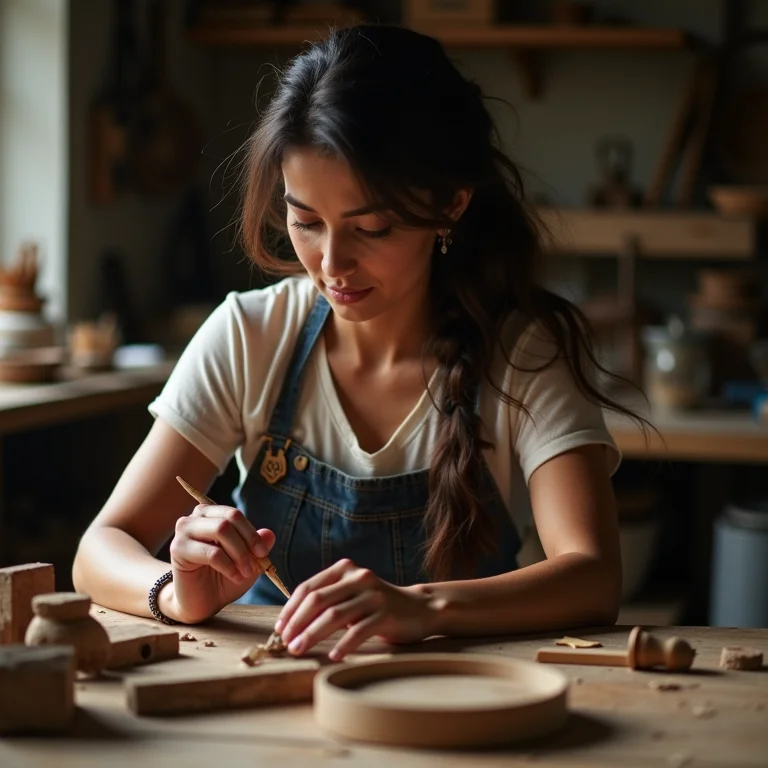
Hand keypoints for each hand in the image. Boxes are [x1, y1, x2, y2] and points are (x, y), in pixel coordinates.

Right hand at [166, 503, 274, 623]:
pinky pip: (212, 553)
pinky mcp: (178, 549)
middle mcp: (194, 518)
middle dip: (246, 543)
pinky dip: (229, 566)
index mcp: (210, 515)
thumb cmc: (223, 578)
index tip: (263, 553)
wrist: (201, 602)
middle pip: (227, 520)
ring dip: (239, 553)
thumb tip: (269, 534)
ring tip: (245, 572)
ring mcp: (184, 532)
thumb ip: (257, 546)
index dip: (251, 533)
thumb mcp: (247, 560)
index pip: (233, 515)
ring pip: (220, 530)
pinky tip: (235, 577)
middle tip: (255, 565)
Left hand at [274, 558, 436, 660]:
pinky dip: (343, 645)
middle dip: (298, 623)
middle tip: (286, 643)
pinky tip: (333, 656)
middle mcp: (358, 577)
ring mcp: (373, 594)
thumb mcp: (351, 594)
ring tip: (300, 650)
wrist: (418, 608)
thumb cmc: (376, 605)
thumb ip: (327, 600)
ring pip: (335, 615)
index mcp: (345, 569)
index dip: (291, 609)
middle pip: (318, 600)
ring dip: (313, 634)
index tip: (280, 629)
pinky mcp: (386, 613)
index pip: (309, 587)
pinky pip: (359, 631)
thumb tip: (290, 623)